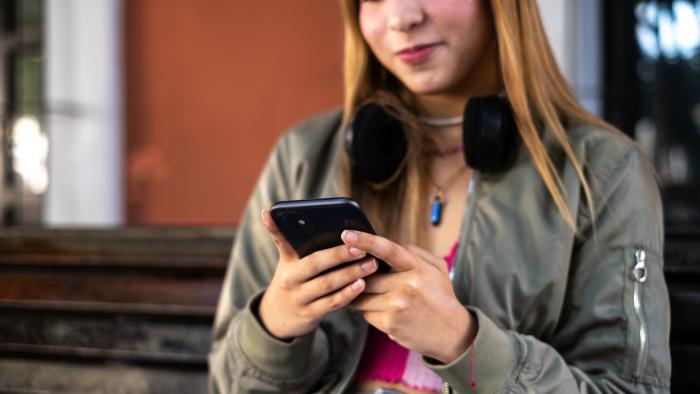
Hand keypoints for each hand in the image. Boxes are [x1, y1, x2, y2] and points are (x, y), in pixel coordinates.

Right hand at [257, 210, 377, 338]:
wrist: (280, 316)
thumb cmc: (296, 280)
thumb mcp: (292, 263)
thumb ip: (306, 246)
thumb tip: (338, 231)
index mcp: (287, 259)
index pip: (280, 239)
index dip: (274, 226)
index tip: (269, 211)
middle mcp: (289, 277)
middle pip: (315, 263)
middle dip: (339, 255)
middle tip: (362, 248)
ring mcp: (299, 297)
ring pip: (326, 284)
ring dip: (350, 274)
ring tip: (371, 264)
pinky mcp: (309, 313)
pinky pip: (332, 302)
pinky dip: (348, 293)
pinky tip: (362, 284)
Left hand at [342, 230, 476, 363]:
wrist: (452, 333)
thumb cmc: (441, 297)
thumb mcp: (437, 269)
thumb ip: (414, 252)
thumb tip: (389, 244)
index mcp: (417, 268)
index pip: (387, 249)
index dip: (365, 240)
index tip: (347, 234)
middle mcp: (406, 286)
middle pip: (367, 276)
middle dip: (360, 276)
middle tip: (359, 275)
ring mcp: (397, 306)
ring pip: (362, 295)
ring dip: (363, 294)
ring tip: (377, 295)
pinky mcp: (389, 324)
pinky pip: (366, 313)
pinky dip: (371, 311)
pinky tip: (386, 311)